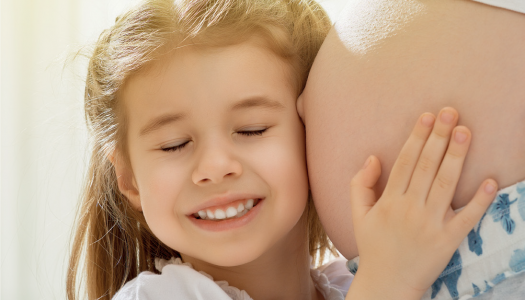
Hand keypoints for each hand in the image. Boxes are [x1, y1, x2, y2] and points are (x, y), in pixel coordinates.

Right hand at [345, 108, 497, 299]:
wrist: (387, 283)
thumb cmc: (373, 246)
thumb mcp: (357, 215)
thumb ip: (360, 184)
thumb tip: (373, 157)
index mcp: (389, 200)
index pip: (405, 161)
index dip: (417, 137)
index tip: (428, 116)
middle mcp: (410, 208)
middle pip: (427, 166)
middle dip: (439, 137)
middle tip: (451, 112)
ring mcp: (431, 224)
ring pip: (446, 184)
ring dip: (456, 156)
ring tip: (465, 131)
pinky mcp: (448, 240)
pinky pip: (467, 218)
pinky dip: (480, 201)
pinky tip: (490, 181)